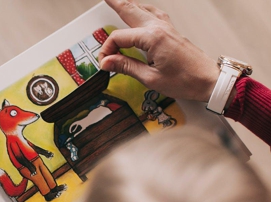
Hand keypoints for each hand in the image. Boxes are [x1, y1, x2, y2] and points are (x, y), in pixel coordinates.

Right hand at [99, 0, 219, 101]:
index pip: (119, 38)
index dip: (108, 50)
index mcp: (152, 38)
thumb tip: (108, 62)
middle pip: (131, 11)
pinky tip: (142, 11)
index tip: (105, 63)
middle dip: (116, 3)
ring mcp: (167, 28)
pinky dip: (145, 10)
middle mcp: (159, 28)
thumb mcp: (150, 78)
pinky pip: (156, 14)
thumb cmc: (185, 81)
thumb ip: (126, 67)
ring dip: (130, 4)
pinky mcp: (172, 32)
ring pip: (144, 9)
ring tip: (119, 1)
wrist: (208, 80)